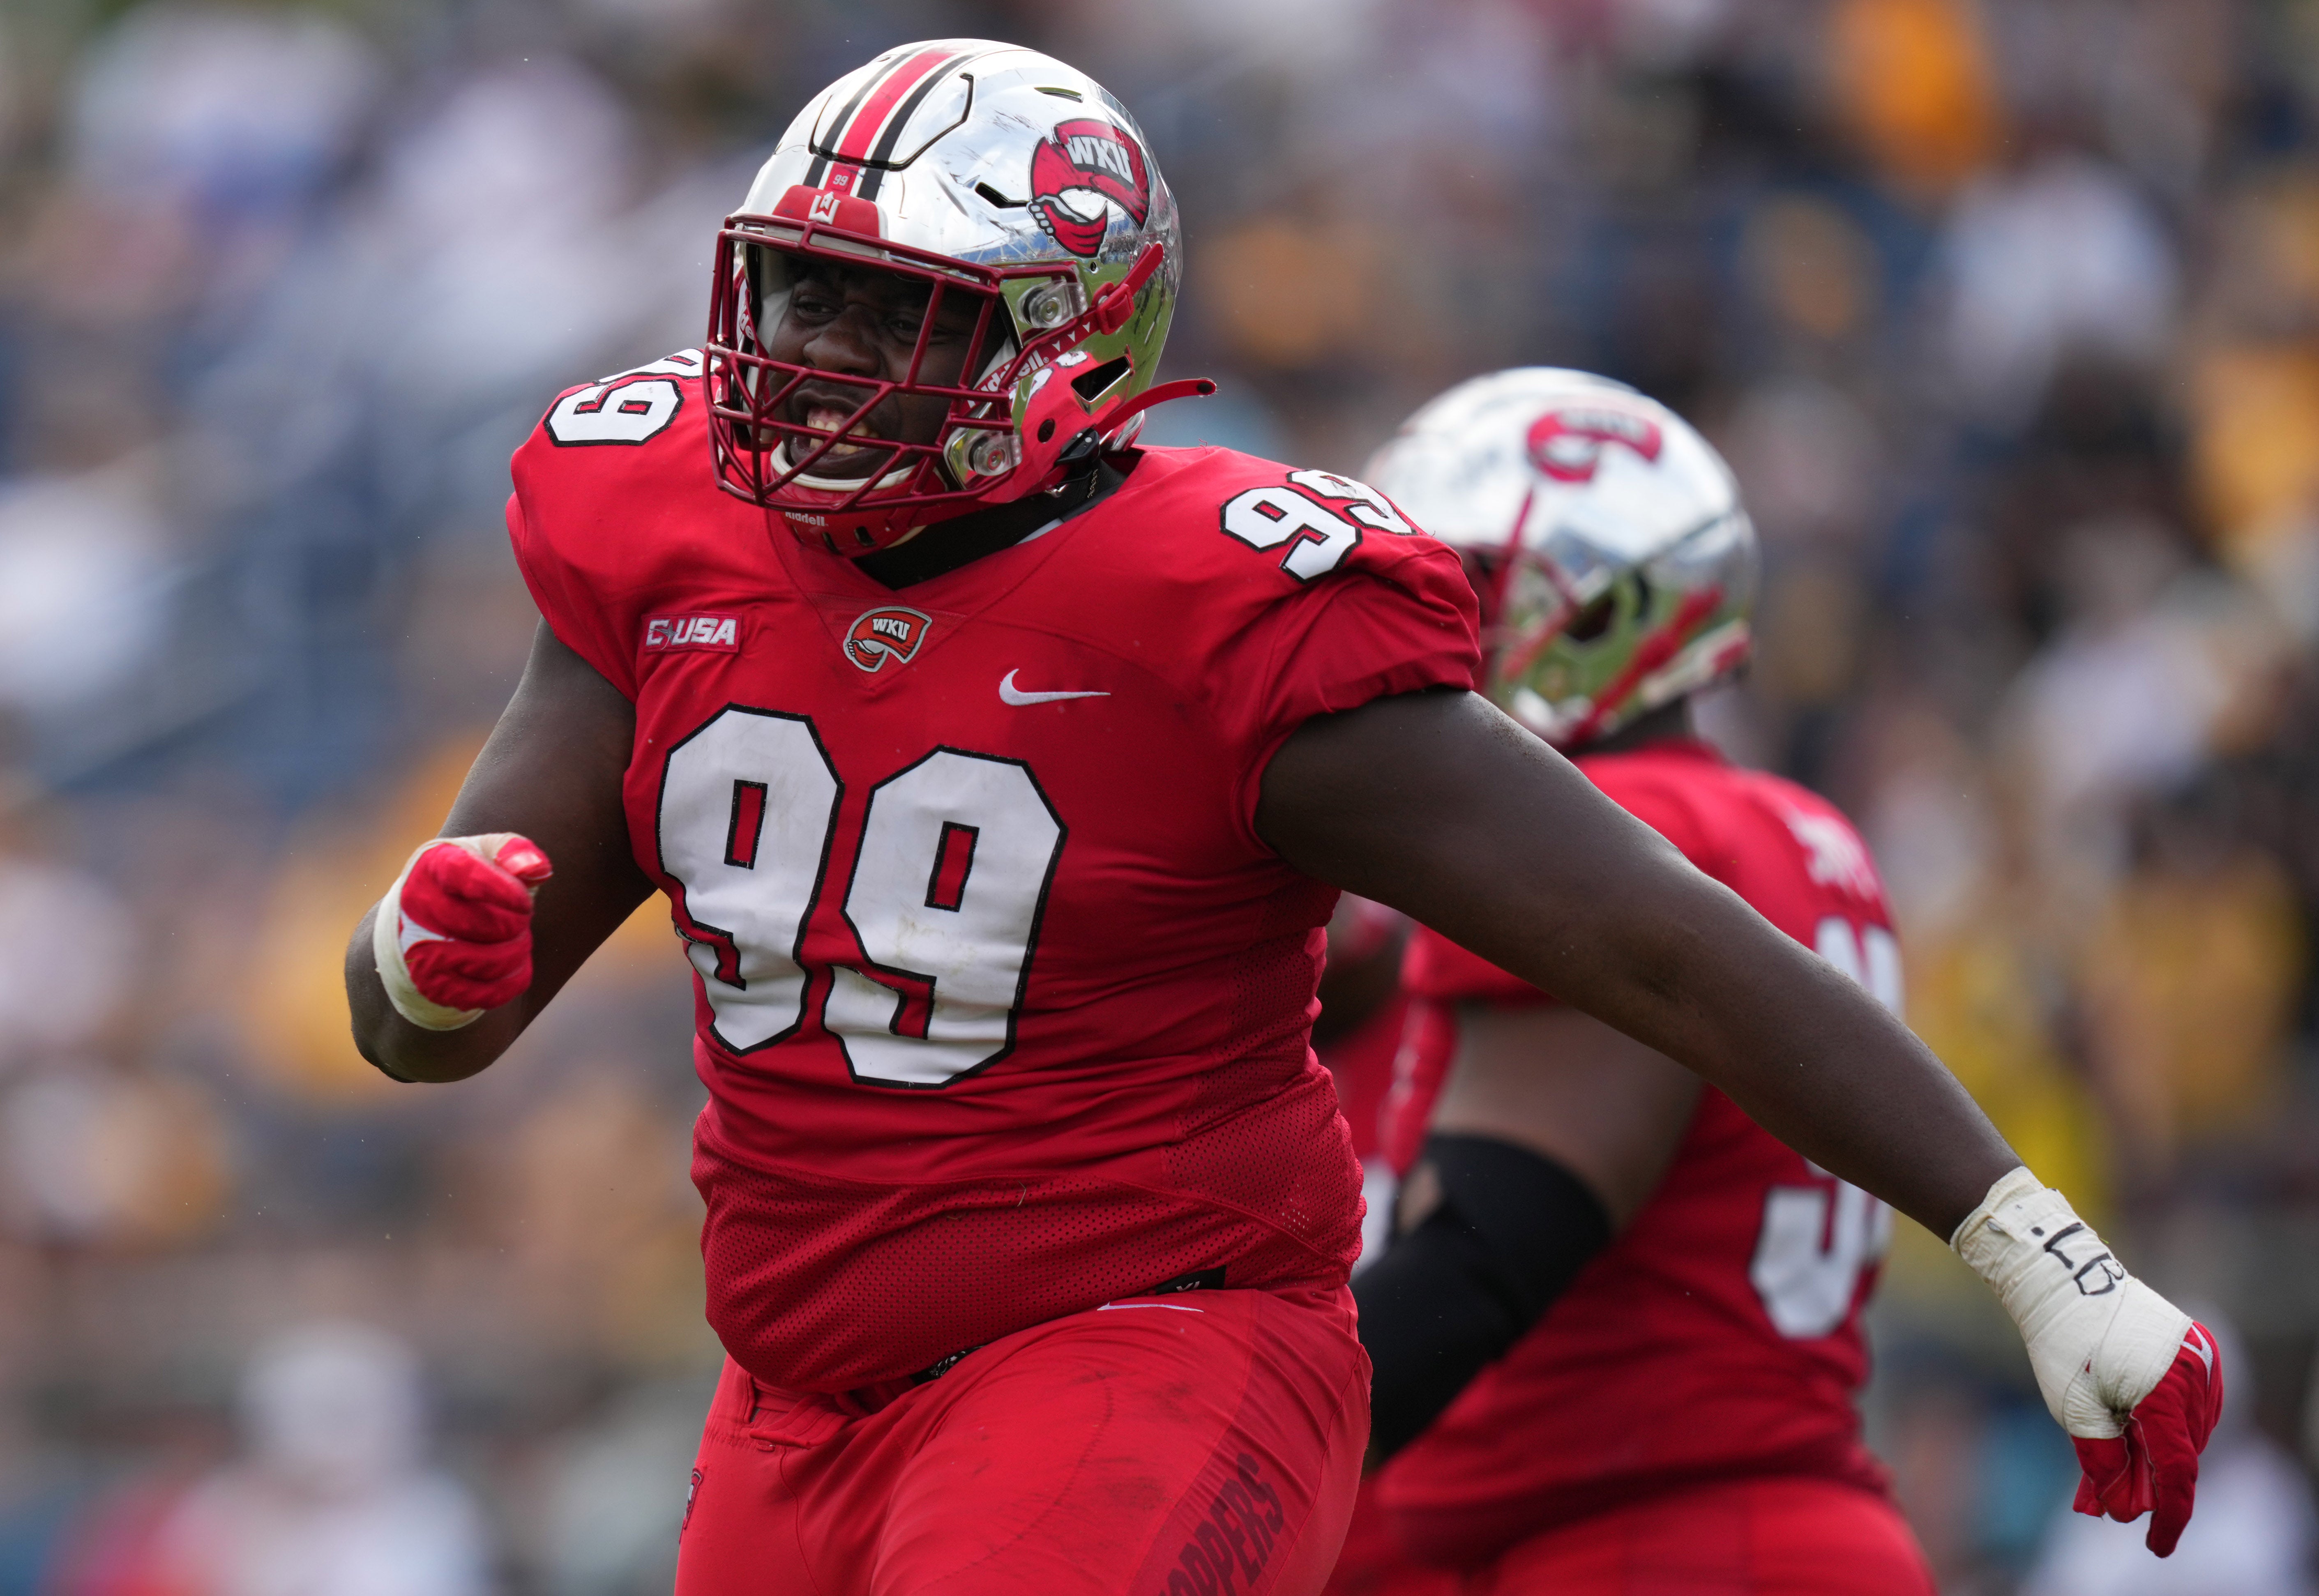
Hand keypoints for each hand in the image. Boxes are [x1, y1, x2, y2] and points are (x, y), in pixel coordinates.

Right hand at [372, 833, 552, 1028]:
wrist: (422, 922)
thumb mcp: (485, 854)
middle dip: (517, 923)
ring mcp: (419, 948)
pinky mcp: (432, 985)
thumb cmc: (466, 882)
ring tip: (516, 941)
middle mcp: (417, 906)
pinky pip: (488, 992)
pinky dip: (512, 980)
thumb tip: (536, 869)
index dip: (502, 889)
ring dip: (517, 952)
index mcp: (432, 866)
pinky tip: (514, 967)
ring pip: (491, 961)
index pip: (465, 874)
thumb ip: (513, 851)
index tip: (525, 901)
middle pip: (487, 924)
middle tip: (521, 919)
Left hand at [2071, 1322, 2223, 1556]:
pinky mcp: (2197, 1346)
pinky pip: (2193, 1401)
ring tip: (2116, 1463)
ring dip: (2157, 1450)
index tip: (2157, 1546)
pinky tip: (2136, 1428)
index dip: (2170, 1516)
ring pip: (2188, 1428)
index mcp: (2165, 1395)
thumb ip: (2105, 1462)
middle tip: (2112, 1500)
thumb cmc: (2063, 1343)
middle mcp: (2194, 1377)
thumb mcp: (2075, 1410)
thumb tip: (2124, 1507)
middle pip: (2181, 1451)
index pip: (2178, 1472)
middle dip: (2151, 1480)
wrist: (2065, 1281)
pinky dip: (2167, 1421)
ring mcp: (2200, 1359)